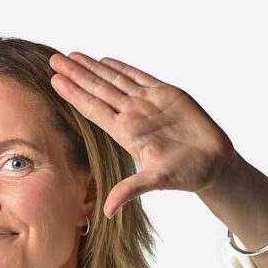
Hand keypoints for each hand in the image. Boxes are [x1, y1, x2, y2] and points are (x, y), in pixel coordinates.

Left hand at [47, 52, 234, 217]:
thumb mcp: (156, 180)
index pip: (94, 108)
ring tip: (72, 55)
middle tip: (54, 59)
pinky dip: (121, 68)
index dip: (74, 94)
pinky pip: (138, 76)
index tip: (55, 80)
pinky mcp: (165, 94)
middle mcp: (133, 115)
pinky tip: (105, 61)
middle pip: (98, 90)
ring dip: (93, 67)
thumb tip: (107, 211)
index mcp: (126, 132)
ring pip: (114, 80)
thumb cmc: (187, 173)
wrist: (213, 162)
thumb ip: (130, 190)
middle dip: (76, 74)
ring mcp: (147, 103)